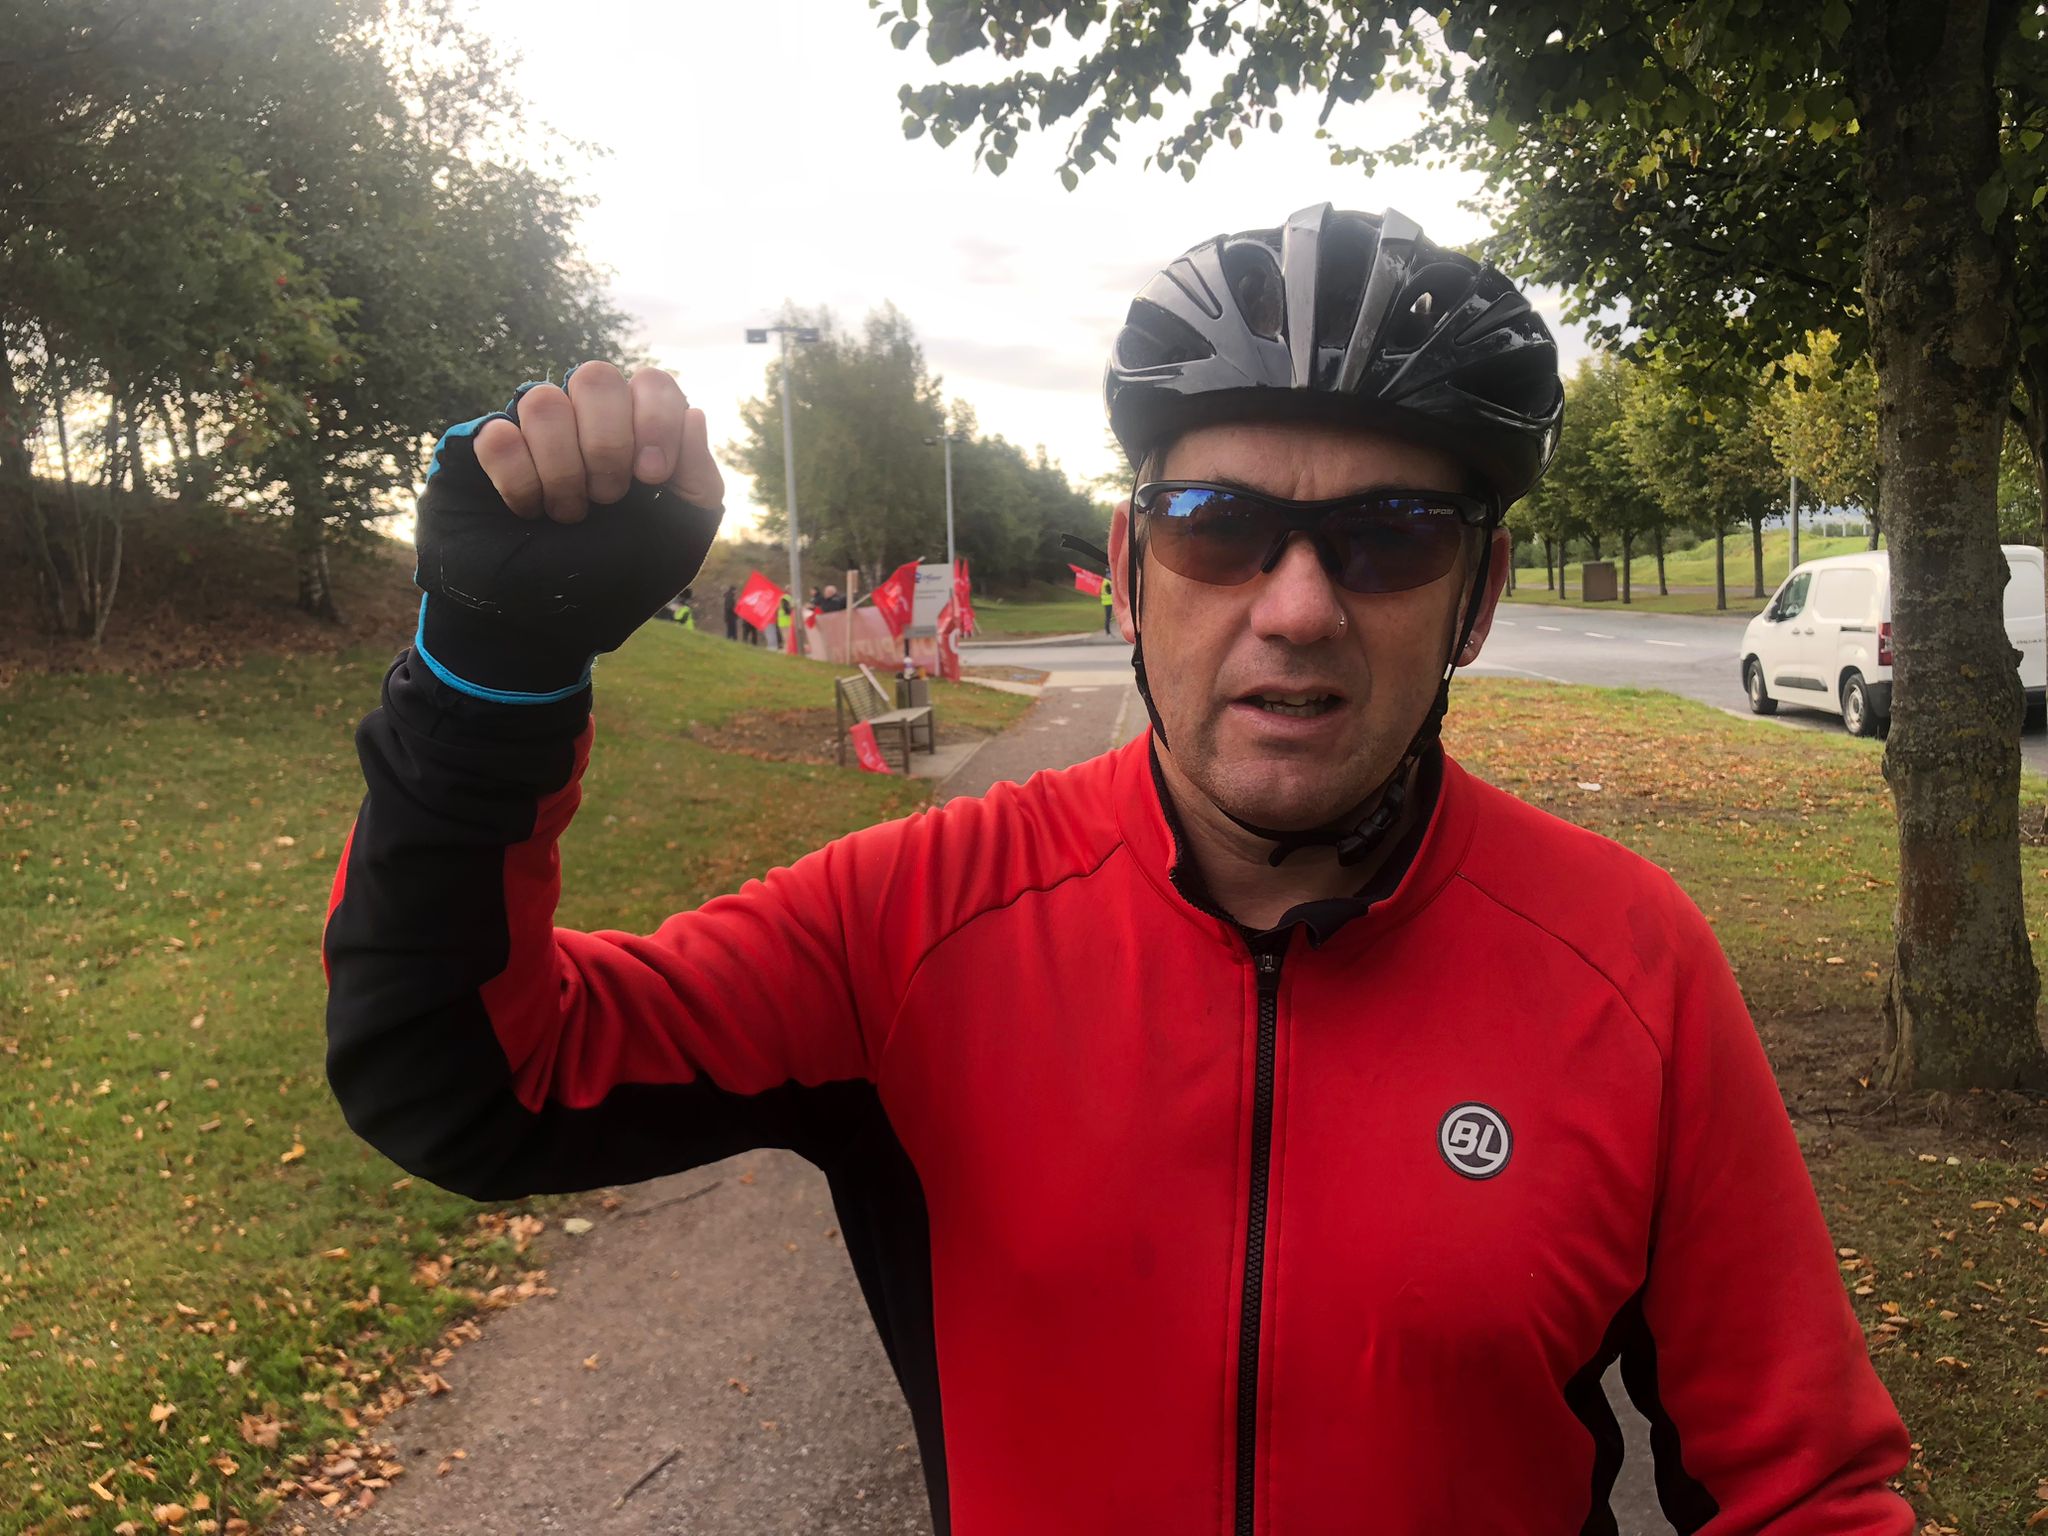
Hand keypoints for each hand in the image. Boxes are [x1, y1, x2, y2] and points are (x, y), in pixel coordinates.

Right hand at [412, 363, 725, 702]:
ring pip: (542, 400)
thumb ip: (700, 482)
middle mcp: (584, 425)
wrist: (541, 628)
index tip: (650, 475)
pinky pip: (496, 434)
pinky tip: (526, 512)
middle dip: (606, 444)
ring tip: (565, 515)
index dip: (654, 419)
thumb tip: (694, 412)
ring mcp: (531, 433)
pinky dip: (518, 480)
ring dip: (562, 470)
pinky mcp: (480, 452)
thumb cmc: (612, 586)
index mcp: (637, 437)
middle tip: (607, 499)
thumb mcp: (678, 543)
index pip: (652, 383)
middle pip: (595, 376)